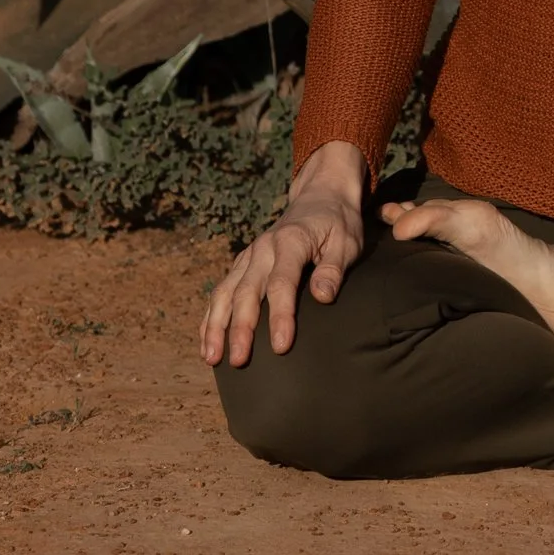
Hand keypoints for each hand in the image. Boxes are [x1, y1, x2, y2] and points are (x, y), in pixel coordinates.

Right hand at [201, 139, 365, 368]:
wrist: (321, 194)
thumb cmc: (338, 223)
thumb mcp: (347, 241)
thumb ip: (334, 269)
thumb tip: (323, 297)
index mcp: (292, 241)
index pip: (282, 283)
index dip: (280, 316)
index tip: (281, 347)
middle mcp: (264, 248)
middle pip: (247, 291)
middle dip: (241, 328)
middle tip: (240, 361)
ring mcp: (250, 255)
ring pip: (226, 291)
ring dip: (216, 325)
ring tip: (212, 358)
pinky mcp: (244, 262)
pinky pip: (221, 290)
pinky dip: (211, 316)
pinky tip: (206, 342)